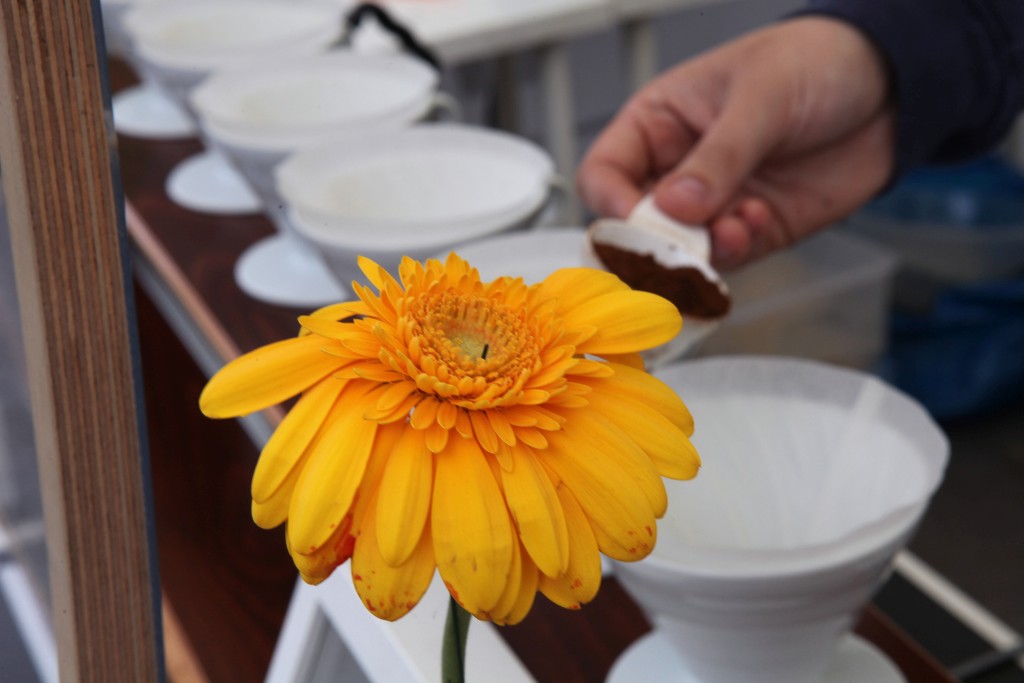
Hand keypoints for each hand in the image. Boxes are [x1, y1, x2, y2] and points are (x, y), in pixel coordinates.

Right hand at [577, 17, 894, 269]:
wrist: (892, 86)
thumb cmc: (814, 62)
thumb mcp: (761, 96)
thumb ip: (719, 155)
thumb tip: (675, 207)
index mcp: (658, 123)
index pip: (605, 174)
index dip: (612, 203)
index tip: (640, 220)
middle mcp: (677, 168)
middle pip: (635, 224)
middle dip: (656, 241)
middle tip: (682, 247)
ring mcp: (714, 204)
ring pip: (679, 250)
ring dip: (701, 251)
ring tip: (735, 226)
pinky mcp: (752, 229)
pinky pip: (726, 258)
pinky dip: (735, 252)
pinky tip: (757, 219)